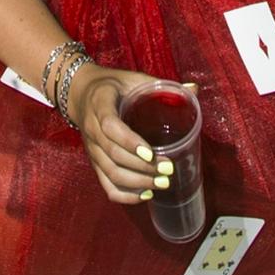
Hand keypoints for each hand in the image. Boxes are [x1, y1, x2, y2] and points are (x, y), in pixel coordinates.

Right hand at [69, 65, 173, 205]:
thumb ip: (161, 85)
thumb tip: (194, 89)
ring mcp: (91, 149)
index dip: (130, 142)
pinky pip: (106, 185)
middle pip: (113, 155)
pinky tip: (145, 194)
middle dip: (142, 168)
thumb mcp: (132, 78)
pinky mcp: (94, 162)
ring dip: (137, 183)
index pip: (110, 126)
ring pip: (110, 173)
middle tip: (168, 170)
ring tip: (162, 183)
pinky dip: (125, 195)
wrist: (81, 92)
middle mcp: (92, 128)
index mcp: (100, 103)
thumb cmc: (113, 85)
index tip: (151, 153)